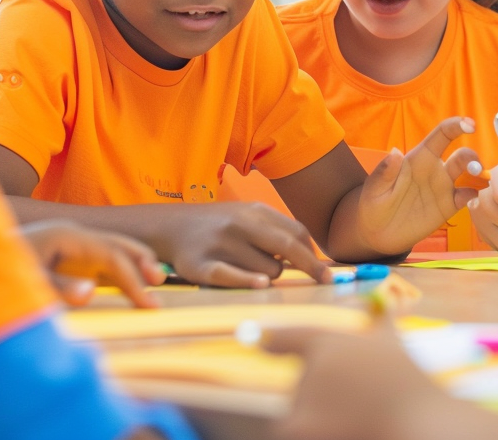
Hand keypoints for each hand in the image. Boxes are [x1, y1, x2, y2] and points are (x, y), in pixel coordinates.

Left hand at [19, 220, 164, 307]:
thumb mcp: (26, 279)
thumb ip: (57, 286)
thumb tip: (90, 292)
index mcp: (67, 235)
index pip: (111, 255)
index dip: (132, 279)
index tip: (147, 304)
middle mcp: (73, 234)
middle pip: (117, 243)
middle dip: (141, 261)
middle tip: (161, 283)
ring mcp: (70, 243)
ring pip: (112, 248)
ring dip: (134, 262)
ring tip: (154, 279)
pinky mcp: (66, 254)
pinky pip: (100, 258)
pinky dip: (119, 268)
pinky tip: (129, 282)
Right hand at [162, 202, 332, 288]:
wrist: (168, 226)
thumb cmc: (217, 225)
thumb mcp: (245, 216)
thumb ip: (275, 230)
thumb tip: (311, 254)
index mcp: (254, 212)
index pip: (296, 233)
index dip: (313, 254)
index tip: (327, 272)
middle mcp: (239, 225)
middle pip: (287, 248)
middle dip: (312, 266)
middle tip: (328, 282)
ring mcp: (220, 244)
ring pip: (265, 271)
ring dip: (268, 278)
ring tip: (251, 272)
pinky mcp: (201, 266)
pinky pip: (231, 276)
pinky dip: (248, 281)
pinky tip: (260, 285)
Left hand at [261, 325, 460, 439]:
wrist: (416, 419)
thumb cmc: (409, 383)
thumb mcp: (394, 345)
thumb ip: (382, 322)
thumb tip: (388, 301)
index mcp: (329, 341)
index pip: (290, 337)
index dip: (272, 337)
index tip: (257, 338)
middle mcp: (310, 365)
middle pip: (302, 384)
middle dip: (321, 396)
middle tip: (355, 403)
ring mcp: (303, 396)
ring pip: (299, 410)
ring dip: (319, 417)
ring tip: (356, 417)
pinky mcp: (298, 426)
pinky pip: (290, 430)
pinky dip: (309, 429)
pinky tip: (338, 430)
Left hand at [357, 117, 481, 253]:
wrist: (376, 233)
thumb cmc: (373, 204)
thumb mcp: (373, 189)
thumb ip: (385, 172)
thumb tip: (395, 152)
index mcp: (419, 158)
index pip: (441, 135)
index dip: (456, 126)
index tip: (470, 125)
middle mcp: (435, 170)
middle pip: (462, 155)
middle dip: (472, 157)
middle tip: (474, 167)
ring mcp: (443, 189)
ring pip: (469, 174)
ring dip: (479, 175)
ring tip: (482, 182)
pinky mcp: (447, 208)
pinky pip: (467, 198)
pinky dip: (476, 196)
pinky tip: (476, 200)